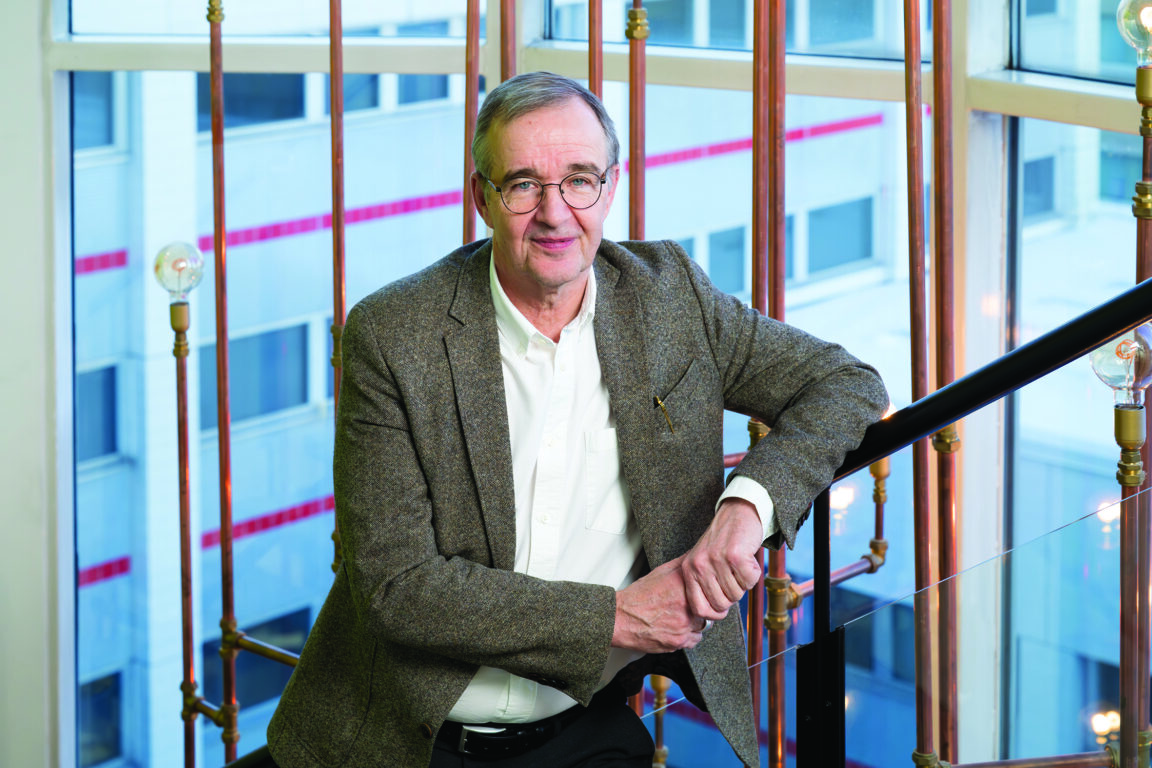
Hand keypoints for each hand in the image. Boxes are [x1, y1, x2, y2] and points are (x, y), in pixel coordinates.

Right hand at [612, 557, 705, 653]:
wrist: (620, 619)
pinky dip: (688, 635)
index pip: (711, 589)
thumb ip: (682, 564)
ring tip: (682, 617)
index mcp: (684, 587)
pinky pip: (694, 640)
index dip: (708, 591)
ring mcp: (683, 626)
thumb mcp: (661, 572)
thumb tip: (695, 555)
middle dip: (702, 607)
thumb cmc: (638, 596)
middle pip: (709, 609)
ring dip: (696, 622)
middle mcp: (686, 607)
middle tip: (690, 605)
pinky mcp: (678, 642)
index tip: (705, 592)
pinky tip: (678, 628)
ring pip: (703, 626)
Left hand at [680, 498, 763, 620]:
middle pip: (722, 604)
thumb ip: (703, 586)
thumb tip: (712, 616)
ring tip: (739, 565)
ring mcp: (717, 560)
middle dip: (733, 595)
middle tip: (734, 578)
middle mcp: (700, 565)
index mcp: (689, 570)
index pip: (699, 608)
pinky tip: (748, 559)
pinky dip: (754, 573)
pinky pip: (750, 581)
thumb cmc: (722, 542)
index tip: (723, 608)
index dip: (714, 613)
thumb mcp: (703, 562)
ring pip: (737, 594)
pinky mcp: (736, 555)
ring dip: (744, 582)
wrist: (738, 513)